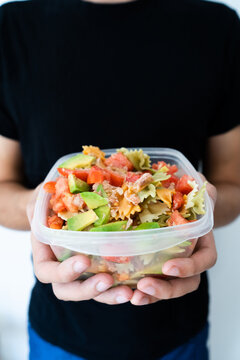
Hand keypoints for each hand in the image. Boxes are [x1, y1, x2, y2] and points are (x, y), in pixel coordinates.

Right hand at [27, 185, 132, 304]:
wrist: (55, 206)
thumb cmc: (48, 200)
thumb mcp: (43, 195)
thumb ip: (46, 196)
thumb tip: (61, 187)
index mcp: (43, 253)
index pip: (46, 271)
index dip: (63, 272)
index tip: (84, 261)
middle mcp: (59, 267)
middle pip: (67, 290)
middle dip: (87, 289)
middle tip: (107, 280)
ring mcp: (78, 272)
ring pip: (89, 293)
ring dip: (107, 295)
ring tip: (127, 292)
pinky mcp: (95, 269)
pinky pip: (105, 285)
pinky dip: (118, 287)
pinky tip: (136, 286)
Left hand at [130, 177, 216, 305]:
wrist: (179, 202)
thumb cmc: (189, 197)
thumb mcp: (198, 189)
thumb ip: (201, 190)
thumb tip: (199, 185)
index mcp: (203, 242)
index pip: (204, 261)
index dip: (189, 267)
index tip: (169, 267)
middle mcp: (190, 257)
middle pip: (186, 283)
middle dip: (167, 289)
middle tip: (144, 286)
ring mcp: (173, 263)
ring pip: (168, 287)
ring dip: (152, 295)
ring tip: (133, 297)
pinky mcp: (156, 264)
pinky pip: (152, 281)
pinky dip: (140, 289)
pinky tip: (126, 291)